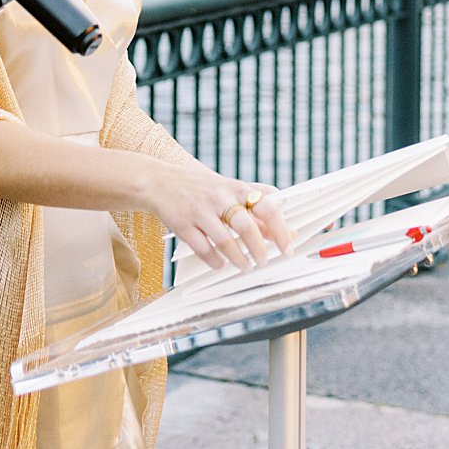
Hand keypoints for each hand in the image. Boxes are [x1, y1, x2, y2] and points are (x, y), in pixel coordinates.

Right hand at [142, 165, 292, 271]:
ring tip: (245, 266)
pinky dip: (215, 261)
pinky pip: (203, 248)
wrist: (160, 182)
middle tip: (264, 261)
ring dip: (239, 259)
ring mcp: (200, 211)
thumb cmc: (203, 189)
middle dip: (259, 249)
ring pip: (224, 240)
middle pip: (246, 226)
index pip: (266, 207)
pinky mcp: (182, 224)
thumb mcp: (231, 190)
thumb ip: (258, 208)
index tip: (288, 247)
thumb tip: (288, 230)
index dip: (280, 229)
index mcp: (236, 188)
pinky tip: (221, 264)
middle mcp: (219, 197)